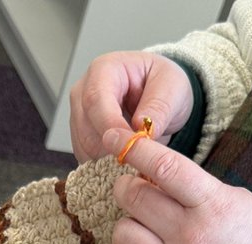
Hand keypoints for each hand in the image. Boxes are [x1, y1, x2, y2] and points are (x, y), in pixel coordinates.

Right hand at [69, 52, 194, 162]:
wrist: (160, 97)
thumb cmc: (163, 85)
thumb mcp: (172, 87)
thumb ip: (159, 106)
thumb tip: (141, 127)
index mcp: (104, 70)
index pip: (96, 100)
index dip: (111, 127)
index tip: (131, 145)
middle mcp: (83, 92)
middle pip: (86, 128)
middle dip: (111, 148)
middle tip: (139, 157)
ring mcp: (78, 116)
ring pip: (84, 147)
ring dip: (108, 159)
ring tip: (136, 158)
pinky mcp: (80, 138)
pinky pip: (86, 158)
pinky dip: (105, 166)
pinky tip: (125, 161)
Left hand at [105, 130, 251, 243]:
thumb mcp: (241, 204)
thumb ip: (201, 191)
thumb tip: (162, 179)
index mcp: (213, 205)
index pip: (164, 166)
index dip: (134, 147)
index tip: (117, 138)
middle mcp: (189, 236)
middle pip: (133, 197)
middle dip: (128, 186)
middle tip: (135, 189)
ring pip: (123, 234)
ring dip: (128, 225)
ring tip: (143, 228)